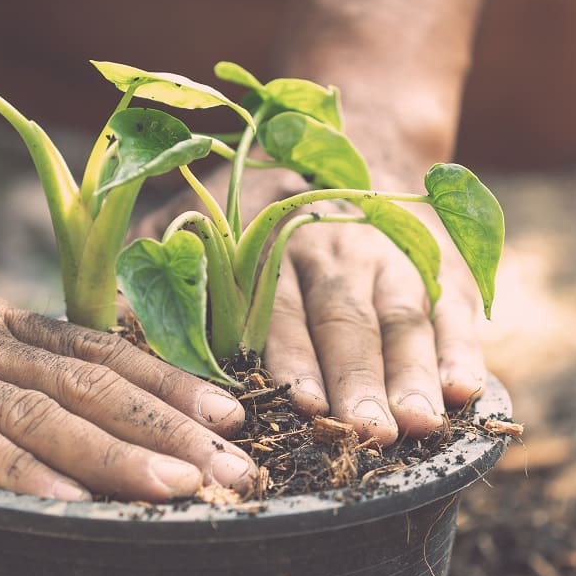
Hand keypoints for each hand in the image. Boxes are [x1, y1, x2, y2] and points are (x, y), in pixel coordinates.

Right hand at [0, 208, 256, 501]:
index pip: (86, 348)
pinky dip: (21, 470)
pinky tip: (70, 505)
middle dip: (172, 428)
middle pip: (87, 382)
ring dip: (120, 454)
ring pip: (40, 410)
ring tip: (191, 492)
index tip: (225, 412)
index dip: (161, 381)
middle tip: (245, 469)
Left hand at [137, 163, 486, 444]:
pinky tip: (473, 394)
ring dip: (414, 376)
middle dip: (359, 380)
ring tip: (422, 426)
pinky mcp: (440, 270)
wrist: (349, 142)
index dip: (290, 355)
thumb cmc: (247, 216)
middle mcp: (334, 250)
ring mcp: (393, 259)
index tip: (297, 401)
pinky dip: (464, 351)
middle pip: (347, 321)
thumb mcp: (189, 223)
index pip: (278, 307)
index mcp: (267, 244)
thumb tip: (102, 327)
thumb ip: (152, 274)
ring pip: (404, 320)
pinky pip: (455, 311)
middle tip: (369, 433)